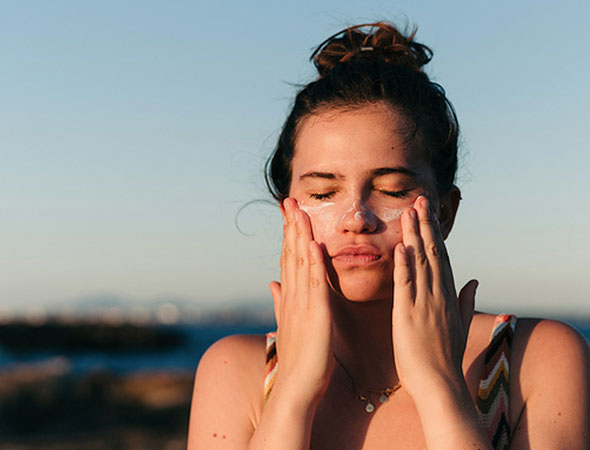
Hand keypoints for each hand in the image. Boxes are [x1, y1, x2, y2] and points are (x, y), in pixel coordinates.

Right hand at [268, 198, 333, 404]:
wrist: (296, 388)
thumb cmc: (299, 360)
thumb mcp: (289, 325)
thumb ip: (281, 302)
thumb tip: (272, 283)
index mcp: (290, 299)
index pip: (288, 259)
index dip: (288, 235)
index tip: (289, 213)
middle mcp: (292, 297)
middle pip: (291, 255)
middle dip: (291, 226)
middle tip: (289, 200)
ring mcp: (302, 304)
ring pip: (300, 263)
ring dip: (300, 236)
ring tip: (299, 211)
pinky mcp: (315, 315)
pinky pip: (315, 284)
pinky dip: (314, 263)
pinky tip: (315, 244)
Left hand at [391, 195, 477, 394]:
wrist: (441, 384)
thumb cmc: (445, 358)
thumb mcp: (460, 324)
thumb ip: (466, 299)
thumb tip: (475, 279)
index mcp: (447, 296)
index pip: (441, 256)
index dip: (434, 232)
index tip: (429, 212)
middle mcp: (438, 295)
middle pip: (432, 253)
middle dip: (425, 225)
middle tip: (419, 199)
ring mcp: (424, 304)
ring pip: (419, 263)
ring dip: (414, 236)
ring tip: (409, 212)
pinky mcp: (408, 317)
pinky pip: (406, 287)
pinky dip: (404, 267)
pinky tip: (401, 248)